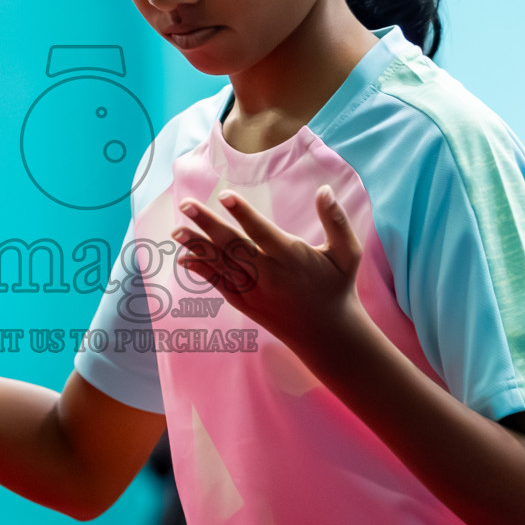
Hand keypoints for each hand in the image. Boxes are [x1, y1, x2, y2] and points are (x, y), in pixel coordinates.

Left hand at [172, 186, 366, 348]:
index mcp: (292, 258)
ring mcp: (254, 292)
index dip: (244, 214)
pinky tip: (184, 258)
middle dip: (207, 225)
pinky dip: (202, 271)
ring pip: (221, 265)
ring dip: (197, 247)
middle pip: (233, 247)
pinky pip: (219, 285)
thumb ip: (336, 221)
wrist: (327, 334)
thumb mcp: (347, 253)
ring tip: (176, 230)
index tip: (225, 196)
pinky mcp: (246, 304)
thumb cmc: (337, 286)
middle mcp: (269, 276)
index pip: (262, 232)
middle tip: (186, 205)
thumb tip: (325, 189)